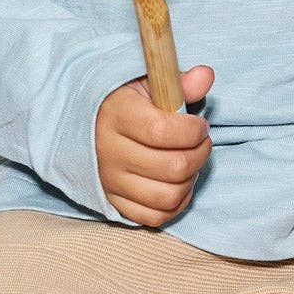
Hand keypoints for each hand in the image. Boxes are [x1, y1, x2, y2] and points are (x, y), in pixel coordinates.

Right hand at [96, 65, 213, 226]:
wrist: (88, 125)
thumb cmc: (127, 102)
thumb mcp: (148, 83)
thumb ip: (178, 81)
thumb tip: (205, 76)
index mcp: (117, 115)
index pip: (162, 130)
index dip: (192, 130)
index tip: (200, 124)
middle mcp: (109, 152)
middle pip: (172, 167)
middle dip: (199, 154)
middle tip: (201, 142)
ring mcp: (110, 182)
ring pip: (167, 196)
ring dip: (190, 179)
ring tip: (190, 161)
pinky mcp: (114, 203)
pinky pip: (155, 217)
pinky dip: (176, 203)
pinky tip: (180, 182)